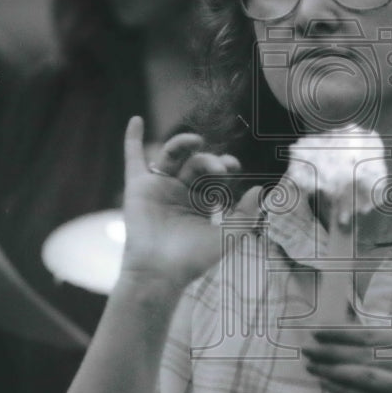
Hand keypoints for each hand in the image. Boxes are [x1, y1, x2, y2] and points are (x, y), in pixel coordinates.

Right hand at [121, 116, 261, 287]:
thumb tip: (259, 189)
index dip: (224, 165)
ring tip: (196, 141)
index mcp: (201, 202)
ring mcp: (159, 188)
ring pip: (172, 156)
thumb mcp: (227, 236)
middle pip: (196, 163)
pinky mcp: (138, 188)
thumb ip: (245, 214)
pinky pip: (133, 159)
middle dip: (210, 161)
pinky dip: (132, 139)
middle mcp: (180, 191)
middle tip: (220, 169)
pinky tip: (136, 120)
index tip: (233, 166)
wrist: (160, 272)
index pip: (215, 175)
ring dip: (183, 143)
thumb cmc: (193, 260)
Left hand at [301, 327, 391, 392]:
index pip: (371, 334)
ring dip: (332, 369)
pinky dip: (343, 390)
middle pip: (364, 353)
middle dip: (331, 350)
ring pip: (364, 375)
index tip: (317, 330)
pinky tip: (325, 384)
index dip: (341, 332)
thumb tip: (337, 335)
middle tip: (306, 348)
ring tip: (311, 365)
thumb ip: (379, 350)